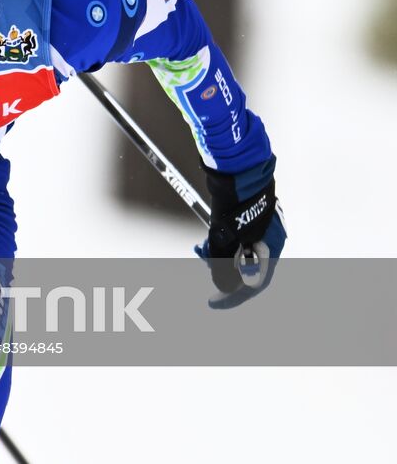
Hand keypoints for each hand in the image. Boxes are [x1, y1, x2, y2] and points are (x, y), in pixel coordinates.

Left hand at [196, 157, 285, 308]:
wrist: (238, 166)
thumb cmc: (235, 203)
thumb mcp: (225, 239)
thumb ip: (223, 266)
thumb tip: (222, 286)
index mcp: (272, 249)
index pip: (254, 284)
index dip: (232, 297)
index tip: (211, 303)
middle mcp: (271, 239)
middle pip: (245, 267)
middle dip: (220, 270)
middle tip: (200, 266)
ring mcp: (262, 226)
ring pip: (238, 251)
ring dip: (218, 255)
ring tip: (199, 249)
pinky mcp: (251, 215)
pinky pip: (236, 237)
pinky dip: (221, 242)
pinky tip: (205, 238)